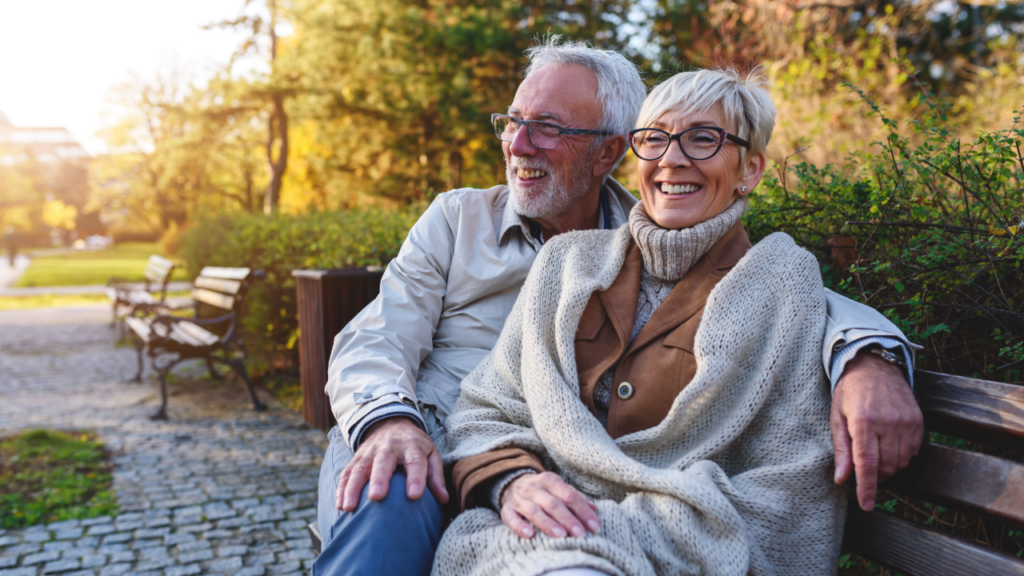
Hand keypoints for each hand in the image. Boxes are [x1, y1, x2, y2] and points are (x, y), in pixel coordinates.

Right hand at [335, 417, 448, 511]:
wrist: (391, 423)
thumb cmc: (414, 446)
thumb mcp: (430, 454)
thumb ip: (435, 476)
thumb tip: (443, 499)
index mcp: (412, 446)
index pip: (415, 461)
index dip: (416, 478)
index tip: (414, 495)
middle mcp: (389, 447)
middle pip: (383, 461)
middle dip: (379, 479)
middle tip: (377, 497)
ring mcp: (370, 452)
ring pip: (359, 468)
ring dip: (353, 487)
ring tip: (349, 507)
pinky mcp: (356, 457)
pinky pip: (347, 472)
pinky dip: (342, 488)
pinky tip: (340, 504)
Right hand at [499, 471, 599, 538]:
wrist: (511, 482)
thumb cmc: (542, 490)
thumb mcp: (558, 488)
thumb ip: (575, 498)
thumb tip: (594, 510)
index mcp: (550, 480)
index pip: (569, 495)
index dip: (582, 511)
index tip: (594, 526)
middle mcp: (534, 488)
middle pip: (553, 503)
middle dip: (568, 519)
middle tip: (580, 534)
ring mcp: (519, 498)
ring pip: (533, 510)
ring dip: (548, 523)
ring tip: (561, 536)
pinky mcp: (507, 509)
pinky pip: (510, 517)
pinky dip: (519, 526)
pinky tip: (530, 535)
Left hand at [831, 351, 922, 510]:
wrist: (876, 367)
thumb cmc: (850, 392)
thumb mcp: (837, 417)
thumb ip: (841, 450)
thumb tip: (842, 479)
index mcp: (864, 422)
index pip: (868, 464)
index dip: (867, 488)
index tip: (866, 505)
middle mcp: (888, 423)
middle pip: (886, 468)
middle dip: (875, 477)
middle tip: (863, 470)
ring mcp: (906, 422)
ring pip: (900, 463)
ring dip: (887, 468)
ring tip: (874, 454)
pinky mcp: (918, 421)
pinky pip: (912, 452)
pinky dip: (900, 457)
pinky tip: (888, 446)